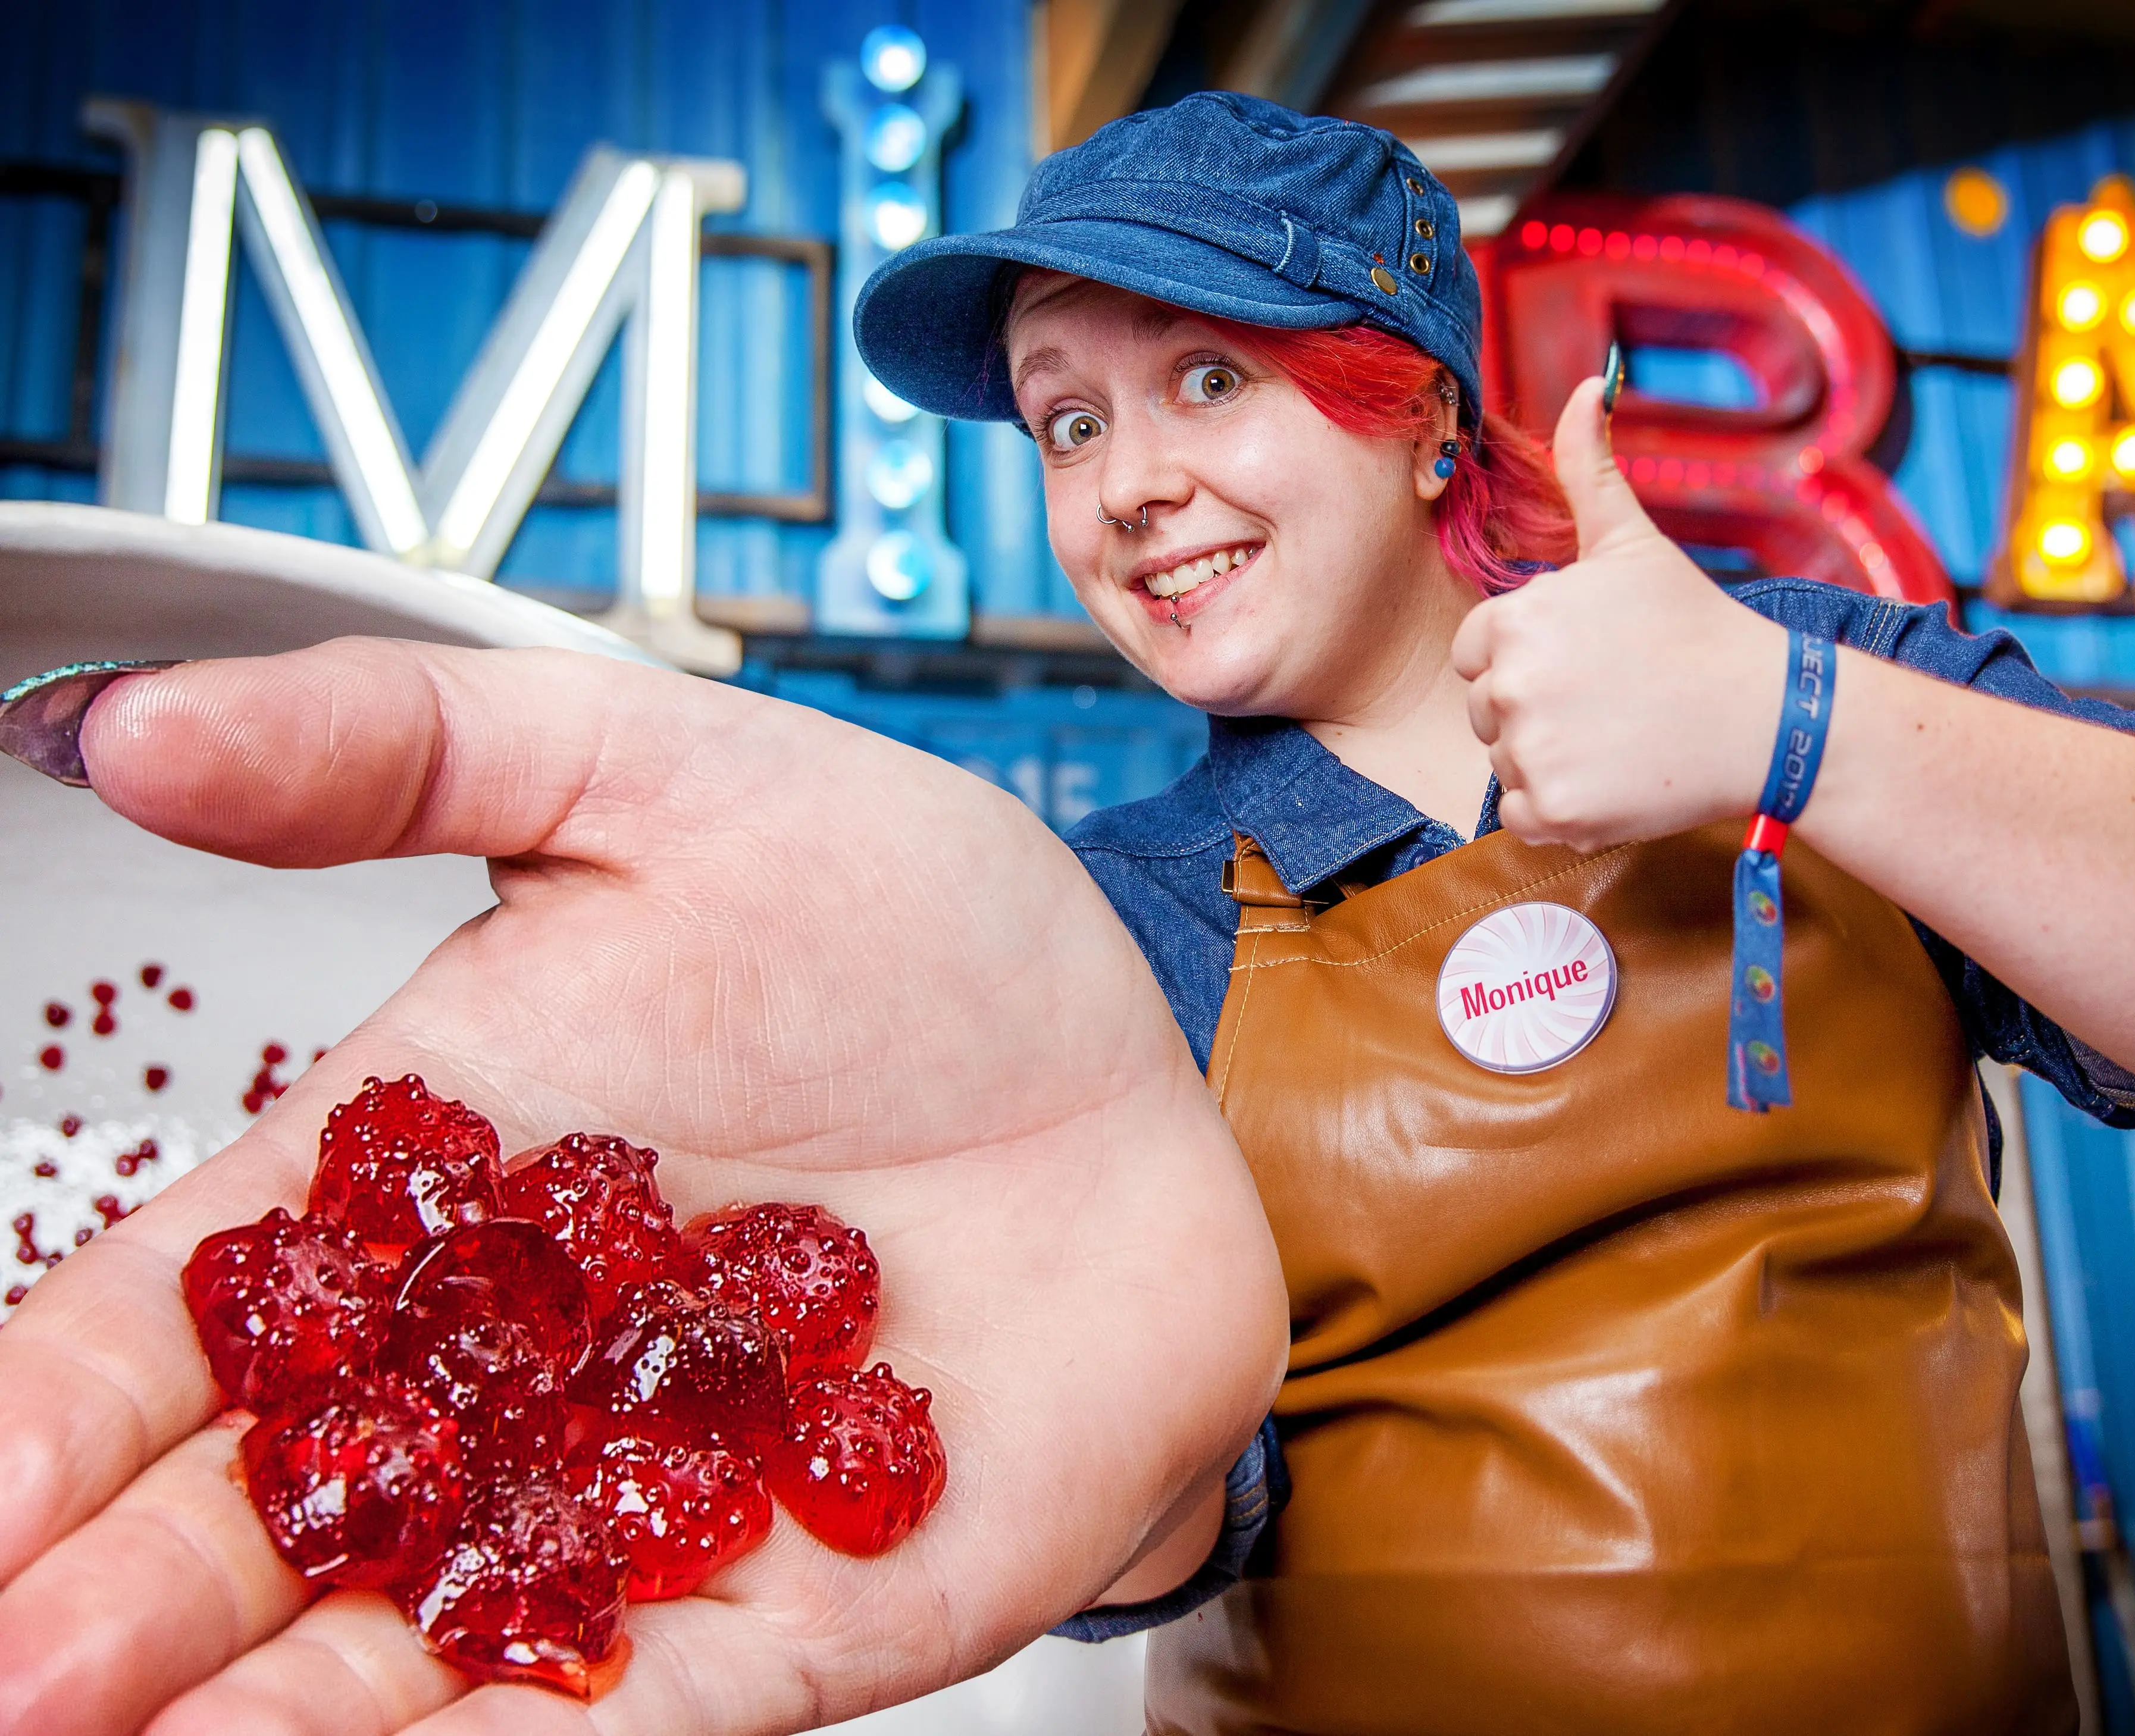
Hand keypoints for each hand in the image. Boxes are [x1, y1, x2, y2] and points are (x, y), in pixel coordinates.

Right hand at [0, 642, 1286, 1735]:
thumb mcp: (656, 778)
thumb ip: (402, 752)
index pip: (194, 1312)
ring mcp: (652, 1502)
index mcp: (430, 1188)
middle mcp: (511, 1373)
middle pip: (283, 1505)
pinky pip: (659, 1699)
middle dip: (137, 1596)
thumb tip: (135, 729)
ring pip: (435, 1636)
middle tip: (23, 1674)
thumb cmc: (911, 923)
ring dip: (291, 1705)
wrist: (1140, 1056)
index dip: (61, 1405)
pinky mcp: (810, 1598)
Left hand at [1451, 375, 1787, 850]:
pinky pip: (1522, 817)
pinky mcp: (1554, 813)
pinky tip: (1614, 779)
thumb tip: (1584, 386)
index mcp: (1515, 620)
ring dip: (1549, 759)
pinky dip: (1560, 810)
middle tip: (1610, 701)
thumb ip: (1588, 468)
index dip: (1527, 659)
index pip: (1477, 653)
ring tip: (1618, 738)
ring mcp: (1530, 753)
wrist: (1763, 714)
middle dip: (1537, 710)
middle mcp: (1511, 686)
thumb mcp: (1632, 541)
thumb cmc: (1695, 625)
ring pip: (1505, 764)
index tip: (1585, 662)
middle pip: (1487, 711)